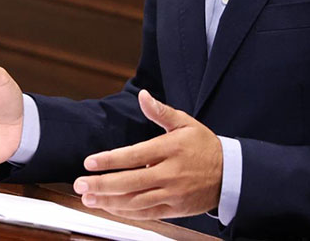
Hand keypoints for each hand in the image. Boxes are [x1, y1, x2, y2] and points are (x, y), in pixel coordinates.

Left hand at [73, 89, 221, 219]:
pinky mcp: (175, 209)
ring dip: (109, 201)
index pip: (134, 156)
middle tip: (80, 184)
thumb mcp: (185, 123)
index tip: (90, 162)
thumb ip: (161, 112)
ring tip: (89, 198)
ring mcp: (172, 193)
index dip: (110, 160)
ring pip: (135, 201)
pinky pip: (146, 213)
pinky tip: (110, 208)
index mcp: (170, 149)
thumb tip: (144, 96)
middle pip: (130, 182)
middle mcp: (170, 173)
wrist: (229, 174)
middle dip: (101, 184)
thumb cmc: (204, 146)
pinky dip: (126, 212)